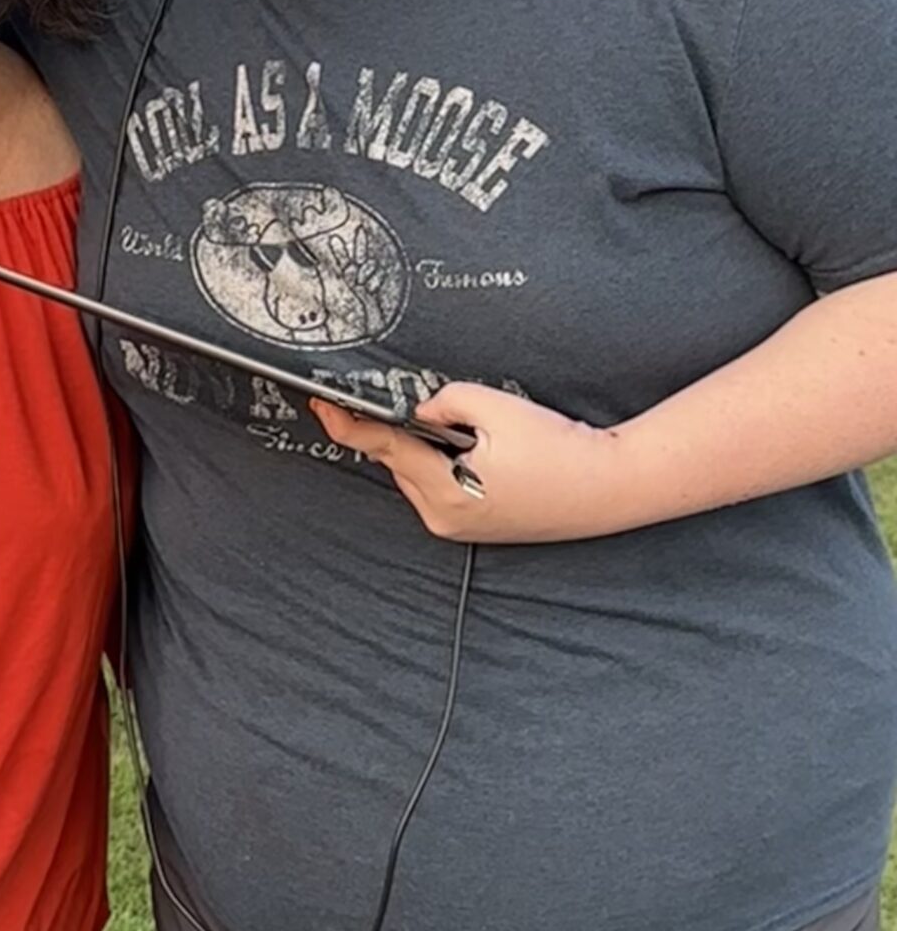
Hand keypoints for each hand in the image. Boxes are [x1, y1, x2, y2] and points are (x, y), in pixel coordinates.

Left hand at [309, 381, 633, 545]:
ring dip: (436, 451)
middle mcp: (444, 516)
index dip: (347, 425)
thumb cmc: (559, 449)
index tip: (322, 406)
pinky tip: (492, 458)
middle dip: (415, 432)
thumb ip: (445, 401)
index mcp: (442, 488)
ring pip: (423, 474)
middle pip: (402, 460)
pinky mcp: (476, 528)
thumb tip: (421, 410)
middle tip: (459, 418)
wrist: (608, 487)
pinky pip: (444, 487)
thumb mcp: (495, 406)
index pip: (383, 447)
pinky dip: (452, 466)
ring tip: (489, 443)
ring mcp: (459, 527)